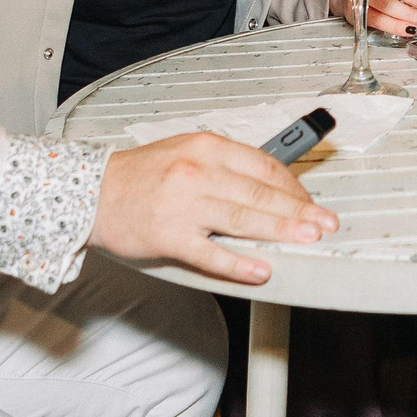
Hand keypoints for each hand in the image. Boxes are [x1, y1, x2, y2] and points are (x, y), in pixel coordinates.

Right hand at [89, 131, 339, 286]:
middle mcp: (198, 172)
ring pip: (243, 218)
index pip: (264, 166)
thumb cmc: (142, 175)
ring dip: (281, 230)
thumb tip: (271, 187)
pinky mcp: (168, 236)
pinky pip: (210, 252)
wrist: (91, 192)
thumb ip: (227, 166)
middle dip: (300, 210)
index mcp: (207, 147)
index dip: (294, 187)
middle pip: (260, 193)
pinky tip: (261, 268)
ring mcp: (183, 205)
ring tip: (308, 239)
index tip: (311, 202)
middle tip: (325, 224)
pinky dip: (238, 262)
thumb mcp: (187, 152)